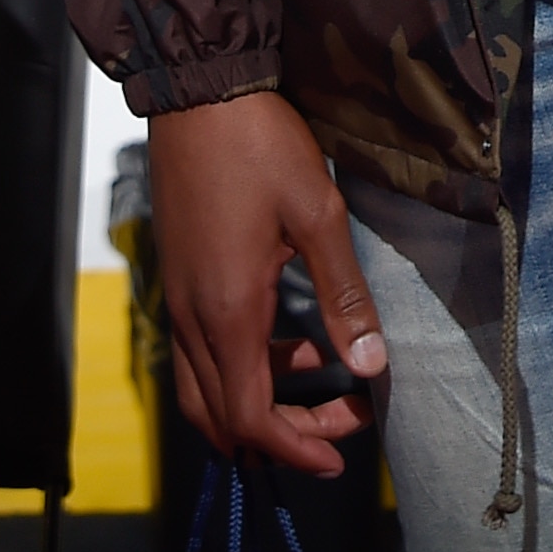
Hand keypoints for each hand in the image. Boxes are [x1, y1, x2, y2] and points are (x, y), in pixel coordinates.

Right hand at [147, 91, 388, 476]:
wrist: (198, 92)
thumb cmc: (260, 146)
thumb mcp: (318, 215)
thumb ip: (343, 293)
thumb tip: (372, 363)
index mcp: (227, 312)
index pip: (250, 416)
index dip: (294, 448)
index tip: (339, 459)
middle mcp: (192, 317)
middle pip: (221, 415)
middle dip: (281, 436)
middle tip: (341, 428)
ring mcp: (180, 298)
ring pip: (204, 388)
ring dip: (258, 402)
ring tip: (323, 380)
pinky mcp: (180, 277)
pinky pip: (202, 351)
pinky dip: (241, 367)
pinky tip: (289, 338)